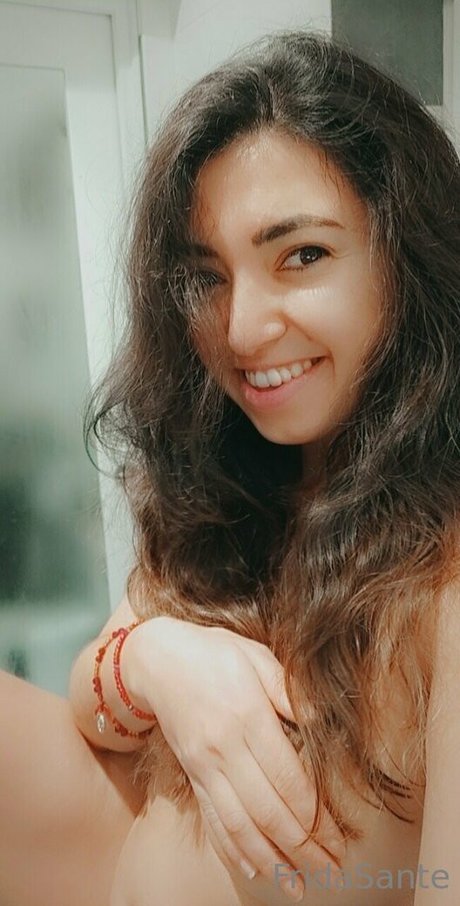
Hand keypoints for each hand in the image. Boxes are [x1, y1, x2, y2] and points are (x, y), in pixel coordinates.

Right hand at [124, 617, 345, 900]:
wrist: (157, 659)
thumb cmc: (217, 653)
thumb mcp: (258, 657)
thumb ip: (290, 692)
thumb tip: (322, 720)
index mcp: (248, 717)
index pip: (286, 779)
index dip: (314, 816)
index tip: (338, 839)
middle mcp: (224, 749)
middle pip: (267, 810)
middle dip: (301, 847)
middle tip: (330, 871)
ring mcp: (205, 766)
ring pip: (239, 824)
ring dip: (271, 860)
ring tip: (297, 886)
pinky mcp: (193, 774)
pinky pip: (213, 818)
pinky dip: (232, 849)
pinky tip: (253, 869)